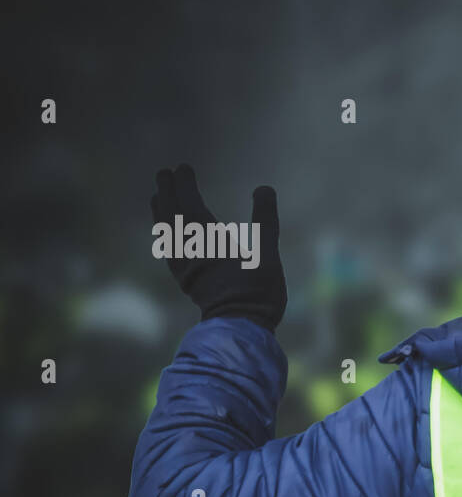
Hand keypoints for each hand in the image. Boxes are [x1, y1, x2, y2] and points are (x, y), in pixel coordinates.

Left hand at [151, 164, 286, 330]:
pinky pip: (168, 250)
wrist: (239, 328)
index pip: (189, 204)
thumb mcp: (267, 256)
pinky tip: (165, 234)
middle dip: (167, 193)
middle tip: (164, 173)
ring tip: (158, 197)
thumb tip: (264, 188)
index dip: (185, 185)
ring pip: (166, 233)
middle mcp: (190, 250)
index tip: (182, 167)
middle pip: (172, 215)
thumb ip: (265, 221)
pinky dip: (164, 235)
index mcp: (208, 240)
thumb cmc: (257, 293)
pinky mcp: (185, 280)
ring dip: (161, 212)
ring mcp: (185, 266)